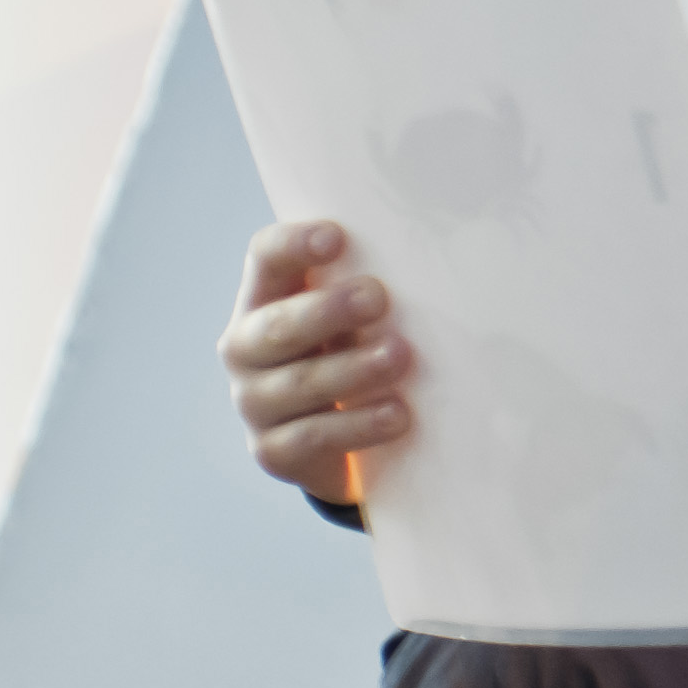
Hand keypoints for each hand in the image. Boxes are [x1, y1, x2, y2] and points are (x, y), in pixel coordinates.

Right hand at [219, 219, 413, 507]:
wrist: (339, 440)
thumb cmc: (352, 351)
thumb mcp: (356, 317)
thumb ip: (373, 289)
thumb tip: (440, 264)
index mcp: (265, 298)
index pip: (266, 258)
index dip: (293, 245)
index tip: (336, 237)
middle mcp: (247, 347)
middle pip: (278, 324)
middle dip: (328, 310)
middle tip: (377, 297)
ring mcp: (255, 401)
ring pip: (300, 383)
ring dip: (353, 369)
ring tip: (399, 356)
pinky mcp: (274, 450)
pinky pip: (314, 437)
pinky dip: (359, 425)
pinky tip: (397, 414)